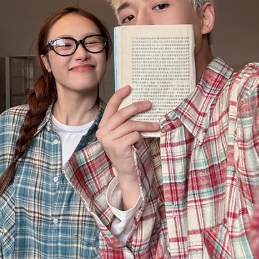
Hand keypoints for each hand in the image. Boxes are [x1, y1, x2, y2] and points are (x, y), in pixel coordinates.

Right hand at [97, 85, 159, 208]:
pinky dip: (141, 138)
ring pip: (131, 125)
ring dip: (145, 124)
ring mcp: (108, 140)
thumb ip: (127, 121)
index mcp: (103, 126)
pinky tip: (142, 142)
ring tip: (156, 125)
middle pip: (122, 114)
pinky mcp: (117, 147)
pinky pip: (134, 135)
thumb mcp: (125, 133)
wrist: (128, 171)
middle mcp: (102, 132)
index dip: (119, 96)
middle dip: (137, 107)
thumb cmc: (128, 150)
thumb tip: (140, 103)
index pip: (110, 107)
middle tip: (149, 104)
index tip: (129, 87)